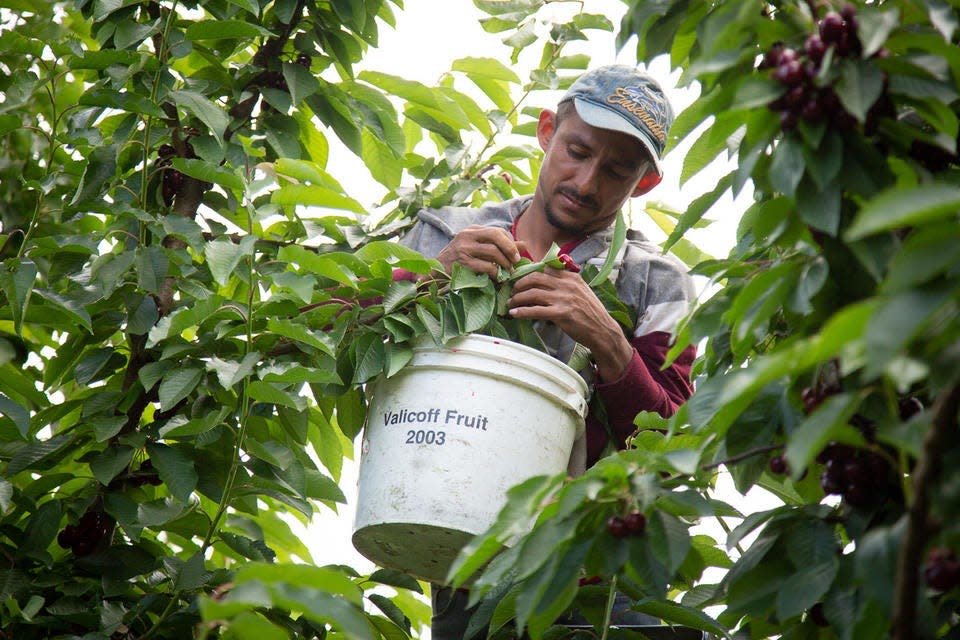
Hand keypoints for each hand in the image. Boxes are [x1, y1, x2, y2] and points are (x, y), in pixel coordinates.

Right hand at [437, 225, 522, 278]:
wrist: (434, 274)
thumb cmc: (458, 263)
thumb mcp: (477, 251)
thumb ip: (500, 247)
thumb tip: (524, 244)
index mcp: (472, 230)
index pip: (497, 231)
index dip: (510, 242)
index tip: (516, 255)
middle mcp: (467, 235)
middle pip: (496, 235)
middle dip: (511, 248)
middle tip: (517, 261)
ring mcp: (464, 248)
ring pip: (493, 251)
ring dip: (505, 263)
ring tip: (509, 273)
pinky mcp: (463, 262)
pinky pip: (486, 266)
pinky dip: (496, 274)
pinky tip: (498, 279)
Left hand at [508, 268, 632, 381]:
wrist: (603, 331)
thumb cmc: (591, 314)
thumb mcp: (581, 292)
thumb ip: (565, 284)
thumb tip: (545, 282)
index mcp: (572, 277)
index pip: (545, 268)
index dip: (529, 273)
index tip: (520, 280)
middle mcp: (567, 285)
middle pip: (535, 278)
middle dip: (519, 284)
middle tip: (512, 291)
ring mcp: (564, 299)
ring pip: (532, 293)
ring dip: (517, 298)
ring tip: (510, 304)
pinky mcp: (561, 314)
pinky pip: (535, 311)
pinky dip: (522, 312)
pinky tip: (514, 314)